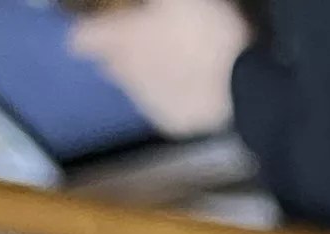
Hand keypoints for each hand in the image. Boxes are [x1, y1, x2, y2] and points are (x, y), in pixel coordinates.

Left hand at [68, 0, 250, 139]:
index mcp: (119, 40)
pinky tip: (192, 92)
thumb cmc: (207, 33)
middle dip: (122, 56)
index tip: (98, 30)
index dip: (88, 32)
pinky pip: (165, 109)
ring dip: (149, 78)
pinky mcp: (174, 124)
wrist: (247, 87)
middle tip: (149, 44)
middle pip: (110, 65)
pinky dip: (175, 101)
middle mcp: (125, 74)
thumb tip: (154, 3)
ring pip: (137, 89)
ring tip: (177, 68)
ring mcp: (149, 102)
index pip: (82, 38)